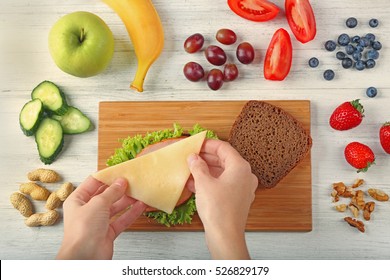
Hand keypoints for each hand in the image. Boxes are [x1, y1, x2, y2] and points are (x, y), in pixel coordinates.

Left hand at [56, 176, 145, 259]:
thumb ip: (112, 192)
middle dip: (119, 188)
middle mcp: (87, 210)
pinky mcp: (108, 232)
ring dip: (127, 200)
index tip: (119, 171)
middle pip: (106, 195)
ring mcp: (98, 222)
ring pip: (115, 207)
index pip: (93, 183)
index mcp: (78, 200)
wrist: (85, 257)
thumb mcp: (98, 204)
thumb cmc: (82, 231)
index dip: (107, 176)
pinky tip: (140, 206)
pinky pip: (121, 219)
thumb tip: (120, 182)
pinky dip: (131, 213)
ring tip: (139, 192)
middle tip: (132, 181)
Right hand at [187, 139, 257, 259]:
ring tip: (190, 170)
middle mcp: (245, 176)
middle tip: (192, 156)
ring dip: (206, 170)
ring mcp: (242, 189)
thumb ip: (198, 166)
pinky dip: (210, 182)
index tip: (197, 144)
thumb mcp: (203, 183)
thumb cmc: (218, 210)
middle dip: (206, 158)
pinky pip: (223, 185)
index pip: (224, 148)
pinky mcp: (237, 200)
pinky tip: (195, 184)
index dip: (208, 144)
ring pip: (223, 173)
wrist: (225, 236)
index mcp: (240, 167)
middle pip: (224, 160)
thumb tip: (194, 158)